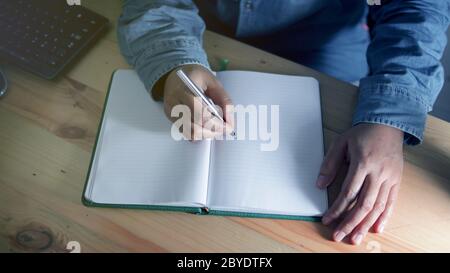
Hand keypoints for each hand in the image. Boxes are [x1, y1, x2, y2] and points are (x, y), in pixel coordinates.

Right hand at [163, 64, 233, 139]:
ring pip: (190, 134)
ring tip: (215, 128)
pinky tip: (205, 127)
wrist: (175, 76)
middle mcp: (174, 103)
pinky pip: (187, 134)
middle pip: (195, 127)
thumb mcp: (213, 82)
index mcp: (184, 89)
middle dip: (213, 131)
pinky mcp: (172, 120)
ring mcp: (171, 113)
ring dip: (206, 134)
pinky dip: (199, 134)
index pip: (200, 113)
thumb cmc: (195, 77)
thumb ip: (224, 100)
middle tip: (224, 128)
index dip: (216, 123)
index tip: (228, 126)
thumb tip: (230, 122)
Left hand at [317, 123, 403, 244]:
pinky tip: (376, 228)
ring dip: (365, 224)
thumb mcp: (340, 143)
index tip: (327, 219)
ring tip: (356, 237)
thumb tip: (320, 184)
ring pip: (378, 206)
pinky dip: (384, 216)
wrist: (387, 125)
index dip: (337, 208)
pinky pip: (391, 202)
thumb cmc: (362, 134)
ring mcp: (390, 177)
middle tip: (339, 235)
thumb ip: (329, 164)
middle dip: (350, 222)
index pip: (348, 192)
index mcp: (363, 163)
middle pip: (363, 204)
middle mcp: (378, 172)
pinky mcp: (397, 180)